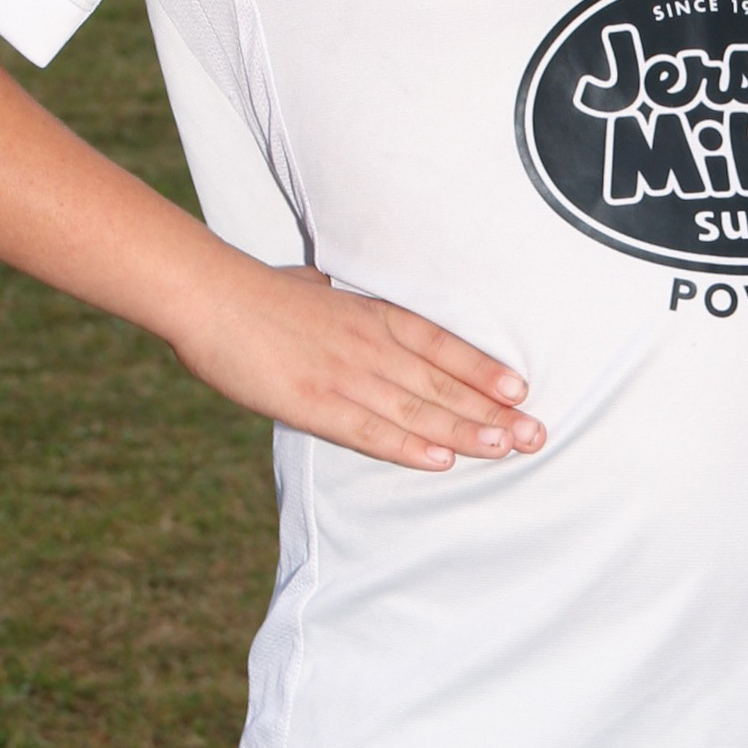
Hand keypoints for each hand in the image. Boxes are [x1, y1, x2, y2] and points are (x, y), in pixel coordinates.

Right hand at [175, 253, 544, 474]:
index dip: (485, 369)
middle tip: (537, 434)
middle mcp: (370, 345)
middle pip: (443, 383)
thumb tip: (331, 290)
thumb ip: (335, 299)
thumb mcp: (313, 286)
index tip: (522, 390)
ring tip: (506, 449)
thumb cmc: (259, 289)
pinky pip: (371, 432)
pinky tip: (442, 461)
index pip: (443, 345)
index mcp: (372, 315)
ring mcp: (345, 376)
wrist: (211, 297)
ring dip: (466, 432)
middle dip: (493, 410)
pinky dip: (409, 448)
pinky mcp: (315, 404)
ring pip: (418, 411)